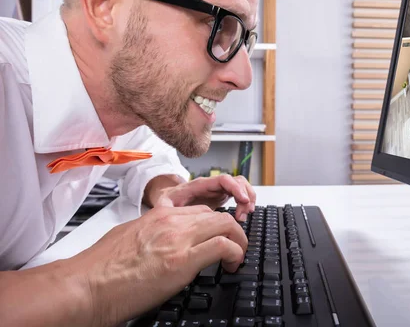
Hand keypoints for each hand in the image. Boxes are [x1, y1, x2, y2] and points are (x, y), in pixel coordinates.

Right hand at [71, 204, 246, 326]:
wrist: (85, 286)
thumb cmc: (98, 268)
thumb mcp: (128, 237)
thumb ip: (150, 234)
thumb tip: (163, 244)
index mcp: (158, 216)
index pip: (199, 209)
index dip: (214, 223)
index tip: (219, 236)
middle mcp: (170, 222)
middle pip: (217, 214)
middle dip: (232, 230)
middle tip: (235, 248)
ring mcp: (177, 239)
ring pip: (225, 224)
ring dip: (238, 241)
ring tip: (237, 258)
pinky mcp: (182, 261)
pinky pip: (223, 246)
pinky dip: (235, 253)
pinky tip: (231, 265)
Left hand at [148, 174, 256, 221]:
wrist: (168, 198)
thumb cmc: (168, 201)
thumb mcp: (165, 205)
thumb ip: (170, 207)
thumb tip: (178, 214)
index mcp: (200, 185)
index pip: (223, 180)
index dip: (235, 188)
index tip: (242, 200)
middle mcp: (212, 185)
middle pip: (237, 181)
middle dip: (244, 196)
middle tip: (243, 214)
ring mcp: (218, 190)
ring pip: (241, 186)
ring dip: (247, 199)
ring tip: (245, 214)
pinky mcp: (222, 197)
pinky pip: (240, 195)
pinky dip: (246, 202)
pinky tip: (244, 214)